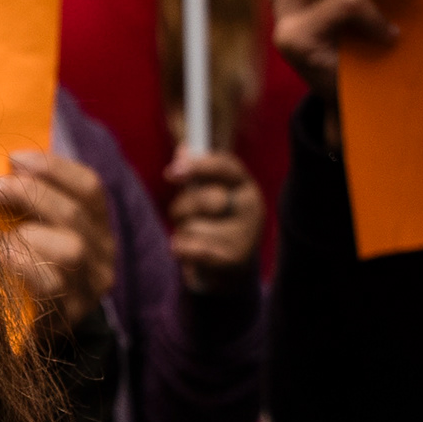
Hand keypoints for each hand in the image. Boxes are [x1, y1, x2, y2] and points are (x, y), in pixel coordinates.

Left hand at [0, 150, 116, 319]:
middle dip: (30, 193)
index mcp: (98, 226)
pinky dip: (22, 265)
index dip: (54, 167)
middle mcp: (103, 255)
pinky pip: (51, 285)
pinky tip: (0, 258)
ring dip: (28, 233)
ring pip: (72, 250)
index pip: (90, 187)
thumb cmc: (24, 269)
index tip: (14, 157)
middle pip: (75, 214)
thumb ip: (28, 200)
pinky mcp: (68, 316)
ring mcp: (89, 289)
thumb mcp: (34, 228)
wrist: (27, 333)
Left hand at [162, 150, 265, 291]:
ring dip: (183, 233)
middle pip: (203, 198)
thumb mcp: (209, 196)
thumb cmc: (215, 226)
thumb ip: (196, 174)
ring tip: (195, 239)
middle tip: (182, 216)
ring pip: (193, 227)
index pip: (226, 166)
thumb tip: (183, 149)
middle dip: (181, 208)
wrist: (230, 272)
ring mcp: (245, 236)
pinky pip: (191, 249)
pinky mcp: (234, 260)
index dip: (198, 165)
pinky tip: (187, 252)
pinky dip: (181, 250)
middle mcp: (251, 210)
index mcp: (245, 187)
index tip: (171, 171)